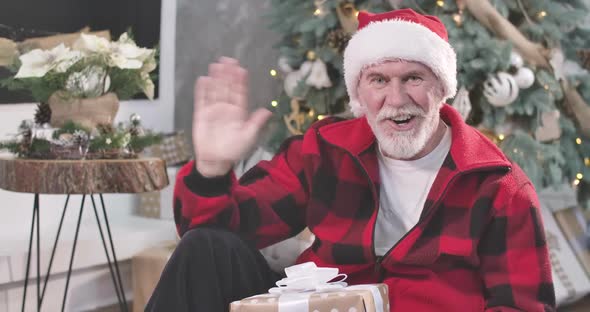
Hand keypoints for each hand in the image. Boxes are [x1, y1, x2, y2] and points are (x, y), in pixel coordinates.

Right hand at [193, 57, 271, 176]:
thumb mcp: (249, 137)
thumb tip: (268, 111)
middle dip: (228, 75)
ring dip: (216, 79)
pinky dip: (202, 90)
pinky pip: (202, 100)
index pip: (240, 93)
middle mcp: (227, 108)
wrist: (215, 161)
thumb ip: (256, 123)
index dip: (241, 82)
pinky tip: (204, 79)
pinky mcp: (201, 115)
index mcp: (239, 112)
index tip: (241, 69)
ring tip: (216, 65)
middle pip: (227, 88)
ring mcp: (214, 110)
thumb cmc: (234, 150)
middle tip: (229, 60)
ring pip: (215, 90)